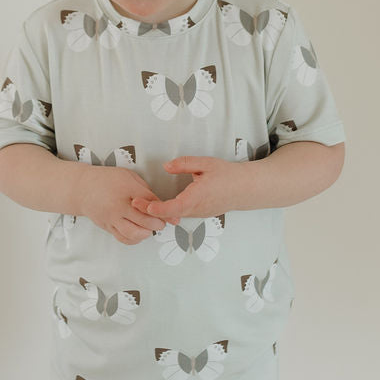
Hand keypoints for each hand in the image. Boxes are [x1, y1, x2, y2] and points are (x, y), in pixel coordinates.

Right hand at [74, 164, 172, 245]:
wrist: (82, 188)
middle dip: (158, 224)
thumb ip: (144, 190)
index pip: (151, 203)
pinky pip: (123, 238)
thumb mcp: (128, 177)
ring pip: (133, 233)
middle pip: (145, 221)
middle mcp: (118, 206)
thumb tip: (160, 204)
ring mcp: (111, 218)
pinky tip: (139, 233)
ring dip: (146, 233)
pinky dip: (134, 239)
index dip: (166, 212)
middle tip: (163, 222)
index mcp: (126, 190)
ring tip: (150, 228)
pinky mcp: (107, 227)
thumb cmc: (106, 179)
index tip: (174, 218)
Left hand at [129, 156, 246, 225]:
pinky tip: (158, 205)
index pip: (173, 207)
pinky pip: (182, 214)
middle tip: (134, 202)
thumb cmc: (227, 175)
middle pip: (170, 214)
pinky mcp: (200, 214)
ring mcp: (199, 214)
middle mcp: (196, 210)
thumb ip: (184, 164)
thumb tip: (166, 166)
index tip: (143, 205)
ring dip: (159, 211)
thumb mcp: (205, 163)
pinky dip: (169, 211)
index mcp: (196, 198)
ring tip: (141, 203)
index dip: (157, 208)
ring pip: (175, 216)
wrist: (246, 189)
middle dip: (151, 210)